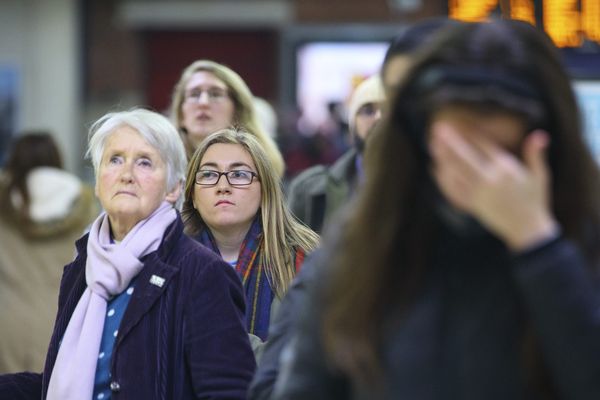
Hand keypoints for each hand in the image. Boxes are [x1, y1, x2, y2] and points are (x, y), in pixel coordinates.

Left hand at [429, 121, 558, 250]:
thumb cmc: (535, 200)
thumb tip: (539, 134)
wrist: (526, 229)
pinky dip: (442, 178)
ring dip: (442, 157)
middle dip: (450, 142)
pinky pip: (453, 190)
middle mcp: (489, 180)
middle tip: (438, 128)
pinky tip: (435, 168)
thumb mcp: (540, 176)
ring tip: (432, 144)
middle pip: (464, 157)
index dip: (470, 133)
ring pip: (455, 172)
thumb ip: (535, 154)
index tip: (458, 124)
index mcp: (505, 169)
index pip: (483, 146)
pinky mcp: (472, 205)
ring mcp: (478, 193)